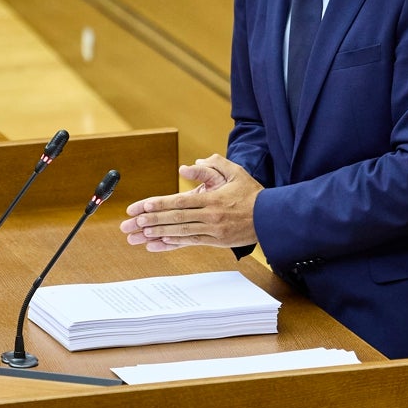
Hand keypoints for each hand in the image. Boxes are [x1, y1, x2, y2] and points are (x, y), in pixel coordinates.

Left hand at [119, 154, 260, 250]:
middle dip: (152, 220)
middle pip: (176, 218)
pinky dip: (175, 243)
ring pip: (181, 232)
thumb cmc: (252, 193)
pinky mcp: (217, 242)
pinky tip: (160, 243)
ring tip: (140, 234)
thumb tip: (188, 166)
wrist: (274, 218)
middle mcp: (211, 216)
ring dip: (159, 233)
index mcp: (212, 200)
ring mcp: (214, 231)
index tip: (140, 207)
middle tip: (133, 222)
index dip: (158, 204)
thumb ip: (213, 165)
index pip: (179, 201)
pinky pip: (192, 242)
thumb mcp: (236, 172)